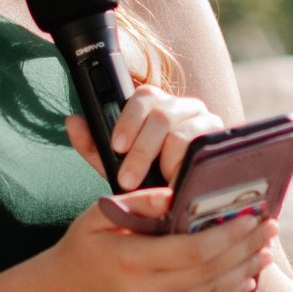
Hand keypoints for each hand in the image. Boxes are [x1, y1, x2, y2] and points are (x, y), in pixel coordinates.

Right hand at [38, 192, 275, 291]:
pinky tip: (246, 275)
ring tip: (266, 250)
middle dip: (245, 248)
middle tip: (271, 228)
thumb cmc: (82, 248)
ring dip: (244, 270)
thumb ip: (140, 203)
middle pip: (209, 271)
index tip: (250, 215)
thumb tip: (181, 194)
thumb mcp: (99, 215)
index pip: (192, 250)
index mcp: (129, 261)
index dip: (227, 234)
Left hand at [64, 84, 222, 190]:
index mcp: (156, 104)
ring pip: (182, 132)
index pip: (143, 96)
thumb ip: (92, 143)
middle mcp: (182, 106)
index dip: (128, 120)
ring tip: (156, 183)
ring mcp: (205, 120)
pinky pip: (202, 147)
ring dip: (164, 160)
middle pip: (162, 116)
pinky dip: (186, 165)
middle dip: (141, 150)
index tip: (116, 146)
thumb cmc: (148, 175)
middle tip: (128, 178)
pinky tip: (176, 180)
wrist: (181, 195)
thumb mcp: (114, 162)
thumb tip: (71, 121)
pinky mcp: (221, 139)